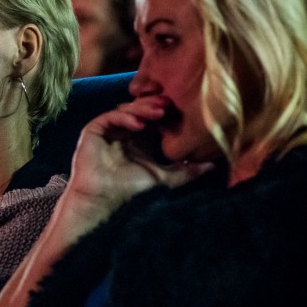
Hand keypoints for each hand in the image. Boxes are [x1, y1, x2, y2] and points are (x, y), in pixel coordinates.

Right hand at [64, 95, 210, 214]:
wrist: (105, 202)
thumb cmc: (132, 192)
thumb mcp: (166, 178)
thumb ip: (187, 171)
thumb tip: (212, 165)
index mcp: (139, 139)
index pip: (153, 117)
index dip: (165, 112)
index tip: (182, 110)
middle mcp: (123, 132)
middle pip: (139, 109)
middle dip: (155, 105)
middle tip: (170, 104)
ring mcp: (108, 130)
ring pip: (126, 109)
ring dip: (142, 108)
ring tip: (159, 112)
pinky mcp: (94, 131)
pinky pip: (110, 116)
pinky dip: (125, 117)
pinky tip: (140, 124)